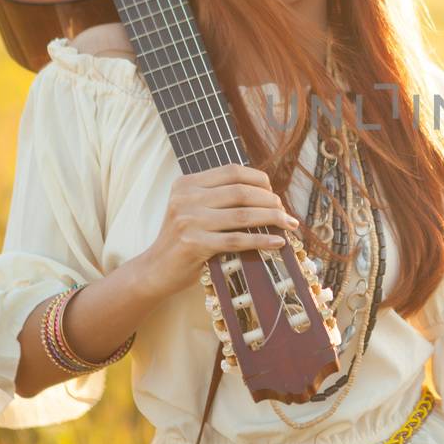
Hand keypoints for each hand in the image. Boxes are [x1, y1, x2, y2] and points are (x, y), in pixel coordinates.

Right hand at [142, 163, 298, 296]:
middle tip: (285, 212)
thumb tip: (268, 194)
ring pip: (242, 215)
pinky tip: (278, 242)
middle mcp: (186, 198)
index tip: (274, 194)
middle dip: (270, 201)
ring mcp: (188, 221)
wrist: (155, 271)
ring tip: (289, 224)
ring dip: (272, 219)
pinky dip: (261, 240)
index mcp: (187, 183)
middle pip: (241, 192)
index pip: (232, 171)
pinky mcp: (194, 244)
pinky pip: (237, 240)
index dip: (259, 180)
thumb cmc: (183, 240)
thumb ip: (219, 197)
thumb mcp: (194, 210)